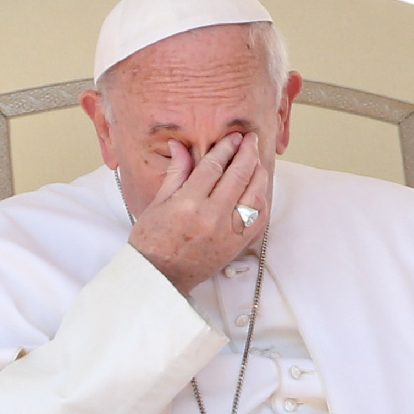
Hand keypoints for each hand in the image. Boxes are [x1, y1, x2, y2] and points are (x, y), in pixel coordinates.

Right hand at [129, 132, 268, 294]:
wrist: (159, 277)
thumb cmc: (152, 241)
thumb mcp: (158, 203)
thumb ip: (176, 173)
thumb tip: (181, 146)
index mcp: (189, 203)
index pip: (214, 166)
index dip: (226, 148)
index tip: (233, 137)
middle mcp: (212, 216)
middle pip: (239, 175)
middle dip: (247, 153)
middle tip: (250, 140)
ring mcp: (228, 232)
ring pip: (254, 195)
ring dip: (259, 173)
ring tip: (256, 161)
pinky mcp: (237, 245)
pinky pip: (259, 218)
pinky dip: (262, 200)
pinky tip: (258, 189)